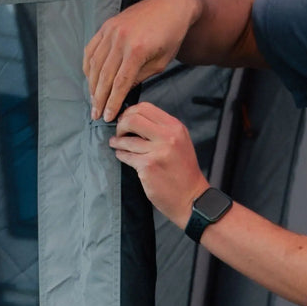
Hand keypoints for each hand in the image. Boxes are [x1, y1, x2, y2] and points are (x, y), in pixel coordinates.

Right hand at [83, 0, 200, 121]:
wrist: (169, 8)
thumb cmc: (170, 37)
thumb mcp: (160, 63)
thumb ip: (139, 77)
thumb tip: (121, 92)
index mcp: (136, 50)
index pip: (120, 84)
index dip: (112, 103)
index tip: (107, 117)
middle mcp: (120, 39)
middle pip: (104, 76)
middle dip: (99, 99)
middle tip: (96, 114)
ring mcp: (111, 31)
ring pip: (95, 64)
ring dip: (92, 85)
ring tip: (93, 101)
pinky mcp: (107, 26)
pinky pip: (91, 49)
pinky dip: (88, 66)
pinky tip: (90, 79)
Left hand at [110, 102, 209, 226]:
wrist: (191, 198)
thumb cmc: (184, 172)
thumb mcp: (180, 142)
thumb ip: (162, 129)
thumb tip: (136, 120)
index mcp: (175, 127)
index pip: (145, 107)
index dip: (130, 112)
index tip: (125, 119)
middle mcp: (168, 137)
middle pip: (133, 118)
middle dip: (121, 124)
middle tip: (119, 132)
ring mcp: (157, 152)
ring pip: (127, 139)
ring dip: (117, 141)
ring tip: (115, 143)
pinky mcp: (148, 167)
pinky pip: (127, 156)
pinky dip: (121, 155)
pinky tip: (121, 155)